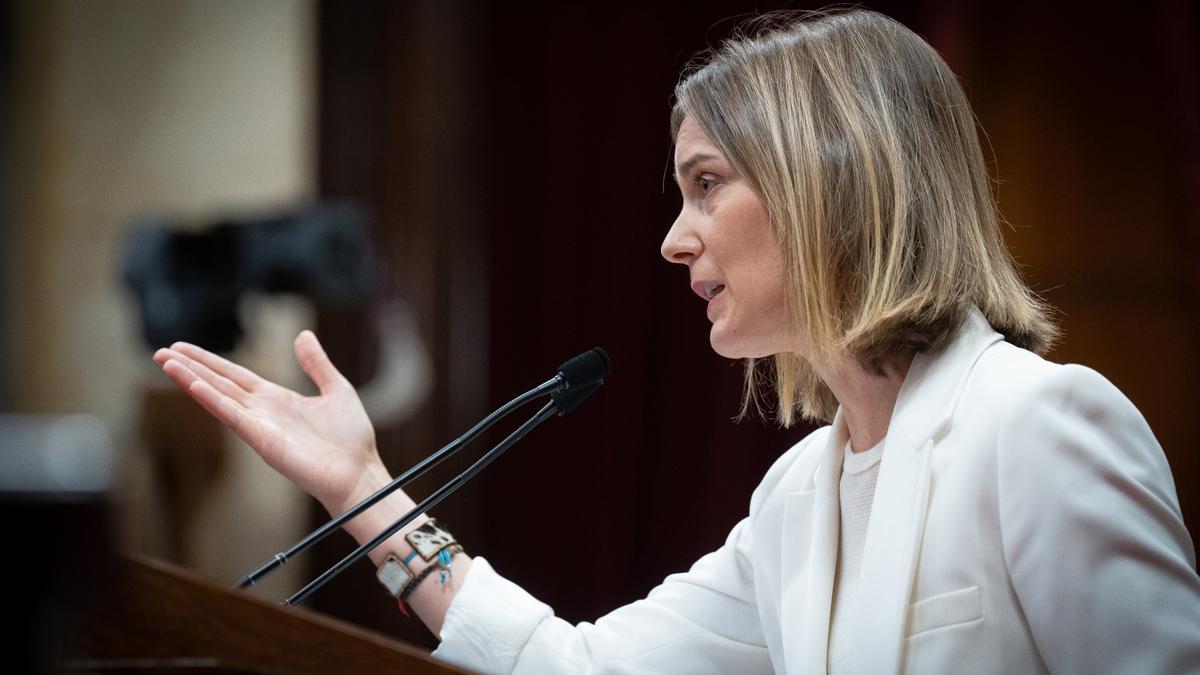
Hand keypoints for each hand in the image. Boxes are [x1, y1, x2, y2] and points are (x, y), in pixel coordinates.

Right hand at [153, 330, 384, 512]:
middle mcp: (263, 411)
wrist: (359, 472)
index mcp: (277, 399)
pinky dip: (212, 399)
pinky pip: (233, 415)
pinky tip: (194, 384)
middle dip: (190, 367)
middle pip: (219, 383)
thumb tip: (302, 335)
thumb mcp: (336, 389)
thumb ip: (316, 363)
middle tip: (160, 352)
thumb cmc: (351, 439)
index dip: (210, 361)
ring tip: (166, 362)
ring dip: (191, 379)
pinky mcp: (262, 440)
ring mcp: (259, 426)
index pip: (235, 375)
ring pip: (218, 396)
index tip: (184, 348)